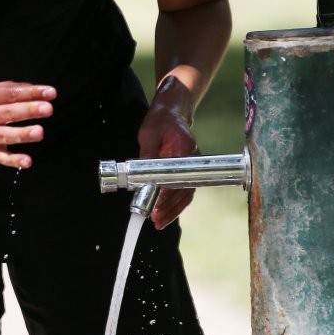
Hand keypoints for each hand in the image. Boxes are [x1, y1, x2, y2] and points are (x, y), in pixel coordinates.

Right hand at [0, 81, 55, 168]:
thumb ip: (14, 88)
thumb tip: (40, 91)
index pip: (10, 93)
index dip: (31, 93)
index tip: (51, 93)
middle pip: (8, 113)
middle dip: (29, 110)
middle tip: (48, 109)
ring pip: (4, 135)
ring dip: (23, 134)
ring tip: (40, 132)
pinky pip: (1, 157)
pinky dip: (14, 160)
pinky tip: (28, 161)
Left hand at [138, 79, 198, 229]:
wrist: (172, 113)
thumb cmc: (160, 121)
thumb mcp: (148, 134)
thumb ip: (146, 154)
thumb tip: (139, 177)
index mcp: (185, 148)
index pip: (179, 176)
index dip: (168, 194)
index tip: (156, 205)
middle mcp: (194, 159)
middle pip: (186, 189)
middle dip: (171, 207)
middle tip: (157, 219)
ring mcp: (194, 166)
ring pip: (187, 193)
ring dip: (174, 210)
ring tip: (160, 222)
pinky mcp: (188, 171)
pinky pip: (185, 190)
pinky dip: (176, 204)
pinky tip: (165, 213)